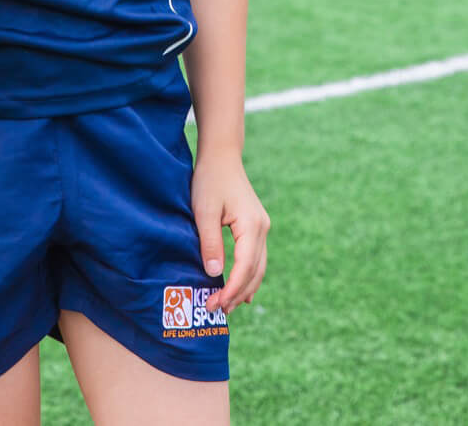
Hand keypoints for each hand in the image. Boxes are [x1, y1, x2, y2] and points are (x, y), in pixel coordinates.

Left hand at [191, 148, 269, 311]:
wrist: (221, 157)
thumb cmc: (210, 180)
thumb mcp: (204, 211)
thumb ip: (210, 242)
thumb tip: (214, 274)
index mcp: (252, 226)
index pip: (245, 267)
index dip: (232, 289)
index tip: (215, 304)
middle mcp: (262, 229)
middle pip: (255, 271)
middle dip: (237, 294)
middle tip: (216, 310)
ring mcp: (262, 228)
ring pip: (259, 267)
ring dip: (244, 288)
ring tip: (226, 306)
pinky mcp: (256, 227)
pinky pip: (256, 259)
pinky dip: (249, 277)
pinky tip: (243, 292)